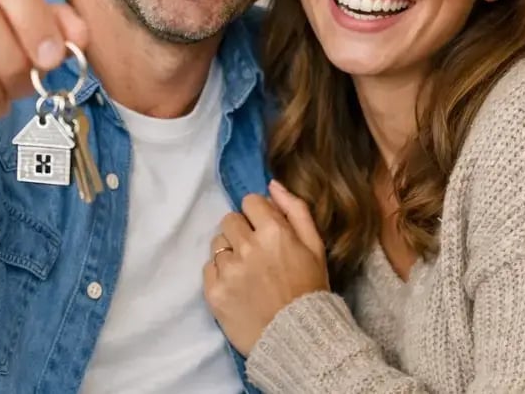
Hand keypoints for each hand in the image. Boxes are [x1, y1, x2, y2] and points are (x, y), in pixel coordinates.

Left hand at [203, 181, 329, 354]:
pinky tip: (238, 288)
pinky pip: (209, 268)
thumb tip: (272, 184)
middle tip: (257, 255)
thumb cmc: (310, 291)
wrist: (298, 340)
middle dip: (242, 232)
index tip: (266, 232)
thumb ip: (296, 210)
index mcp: (274, 231)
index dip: (259, 215)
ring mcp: (228, 270)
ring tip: (248, 274)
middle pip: (230, 220)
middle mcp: (247, 246)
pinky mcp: (214, 291)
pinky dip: (221, 275)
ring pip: (217, 244)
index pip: (250, 202)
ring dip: (230, 253)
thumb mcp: (316, 247)